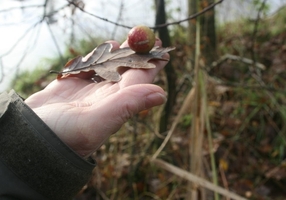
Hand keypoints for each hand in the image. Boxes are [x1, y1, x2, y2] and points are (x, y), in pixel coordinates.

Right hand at [25, 39, 167, 157]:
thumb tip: (162, 93)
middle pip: (125, 70)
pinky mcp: (69, 85)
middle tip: (144, 38)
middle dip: (136, 54)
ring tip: (125, 42)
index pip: (139, 78)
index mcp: (115, 102)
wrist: (30, 140)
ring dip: (117, 54)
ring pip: (107, 67)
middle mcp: (104, 96)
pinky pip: (87, 67)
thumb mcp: (97, 121)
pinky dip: (95, 56)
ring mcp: (87, 90)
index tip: (163, 49)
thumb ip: (128, 105)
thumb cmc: (63, 135)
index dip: (152, 63)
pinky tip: (103, 49)